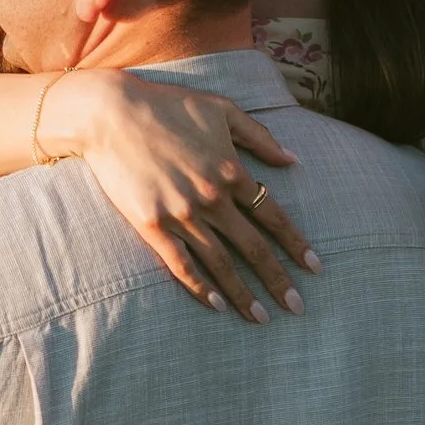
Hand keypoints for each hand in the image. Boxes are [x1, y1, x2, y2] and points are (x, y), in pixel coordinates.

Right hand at [49, 71, 317, 318]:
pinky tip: (217, 306)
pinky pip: (181, 265)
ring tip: (261, 318)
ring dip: (244, 294)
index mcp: (231, 171)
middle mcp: (212, 198)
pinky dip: (201, 288)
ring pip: (221, 263)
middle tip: (298, 308)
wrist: (110, 113)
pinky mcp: (152, 225)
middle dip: (279, 280)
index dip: (296, 245)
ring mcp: (182, 214)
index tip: (315, 268)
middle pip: (253, 248)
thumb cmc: (168, 105)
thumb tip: (294, 159)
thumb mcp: (222, 110)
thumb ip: (260, 136)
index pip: (273, 217)